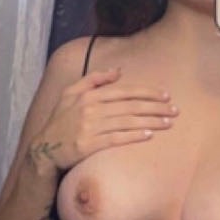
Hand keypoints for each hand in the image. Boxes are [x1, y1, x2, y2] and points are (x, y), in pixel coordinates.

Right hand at [27, 68, 176, 173]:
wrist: (44, 149)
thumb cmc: (60, 120)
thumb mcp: (70, 93)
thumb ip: (93, 79)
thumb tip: (118, 71)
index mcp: (89, 95)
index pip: (124, 91)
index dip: (147, 92)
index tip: (165, 96)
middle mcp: (91, 109)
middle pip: (130, 106)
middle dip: (155, 107)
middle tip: (175, 110)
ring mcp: (90, 127)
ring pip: (127, 122)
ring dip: (150, 122)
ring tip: (168, 123)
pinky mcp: (88, 144)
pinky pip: (116, 139)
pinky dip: (133, 136)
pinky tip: (148, 135)